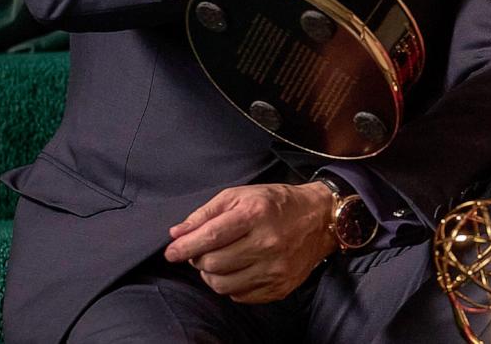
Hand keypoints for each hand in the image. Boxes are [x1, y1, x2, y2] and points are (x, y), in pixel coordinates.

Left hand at [164, 182, 336, 303]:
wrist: (319, 218)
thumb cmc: (276, 203)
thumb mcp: (240, 195)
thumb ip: (206, 213)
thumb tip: (176, 234)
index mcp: (255, 214)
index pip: (210, 236)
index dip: (185, 247)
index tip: (171, 252)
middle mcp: (267, 243)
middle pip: (213, 263)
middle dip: (199, 259)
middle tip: (203, 250)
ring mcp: (275, 268)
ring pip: (223, 284)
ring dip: (212, 274)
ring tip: (219, 261)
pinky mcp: (279, 287)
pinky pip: (240, 296)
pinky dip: (232, 284)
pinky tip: (239, 269)